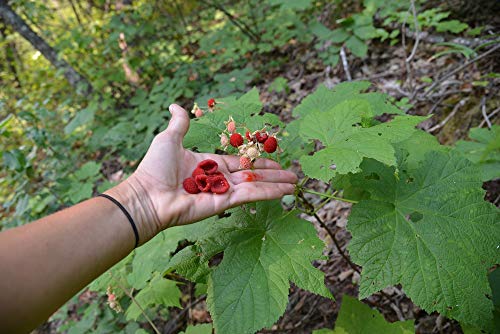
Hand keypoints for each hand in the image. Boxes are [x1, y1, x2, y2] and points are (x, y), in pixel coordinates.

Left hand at [107, 104, 296, 243]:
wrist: (147, 195)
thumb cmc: (155, 167)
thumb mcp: (169, 139)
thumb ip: (179, 123)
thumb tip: (175, 104)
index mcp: (209, 164)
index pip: (240, 163)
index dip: (258, 162)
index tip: (274, 162)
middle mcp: (218, 179)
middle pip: (252, 175)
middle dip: (273, 174)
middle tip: (293, 175)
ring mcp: (222, 192)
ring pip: (255, 186)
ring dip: (276, 184)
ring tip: (295, 184)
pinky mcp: (223, 203)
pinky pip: (249, 195)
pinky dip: (268, 192)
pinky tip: (284, 191)